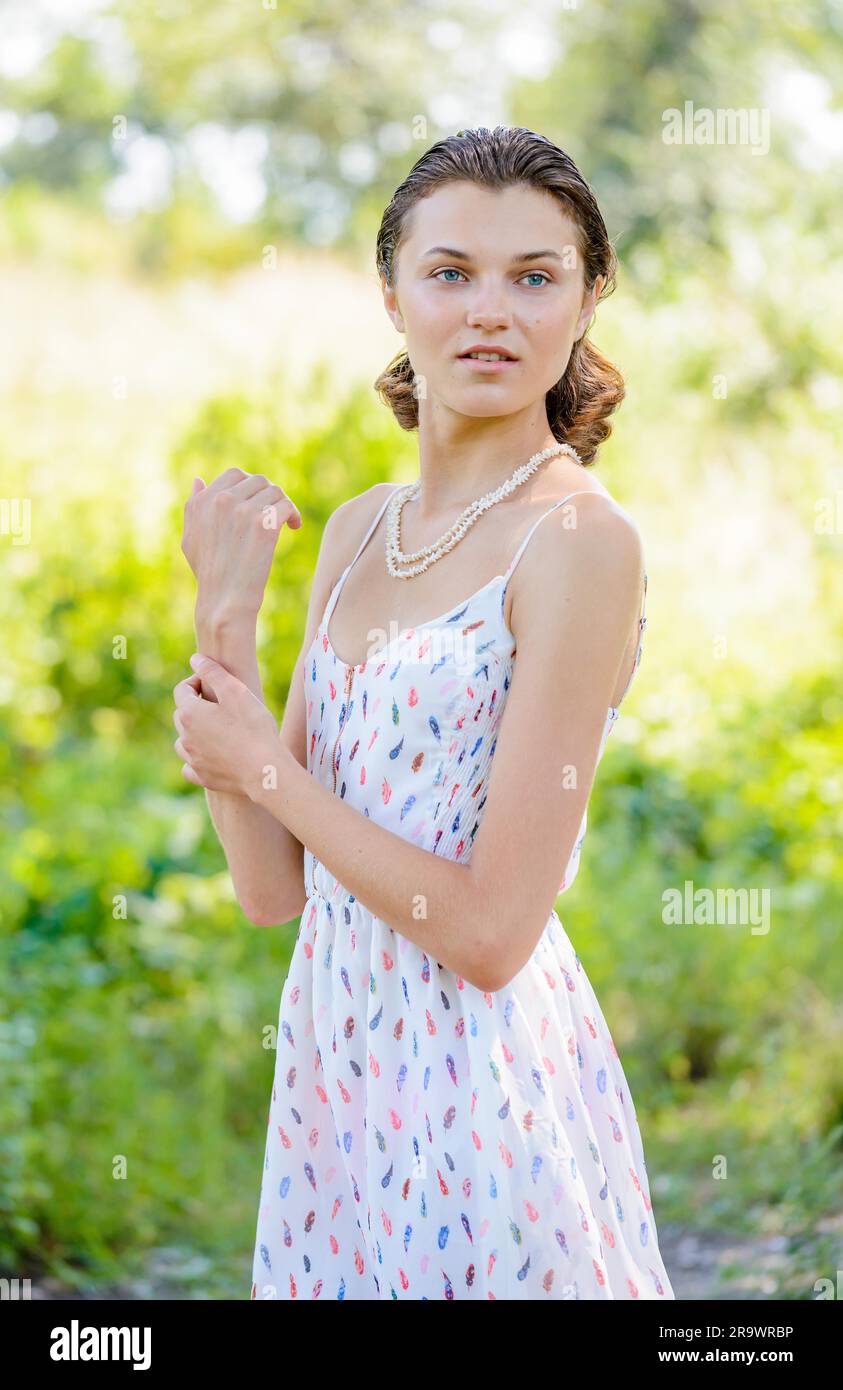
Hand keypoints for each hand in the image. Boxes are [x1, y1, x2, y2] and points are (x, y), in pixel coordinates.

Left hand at [173, 654, 280, 798]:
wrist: (265, 770)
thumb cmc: (253, 727)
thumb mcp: (235, 691)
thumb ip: (212, 672)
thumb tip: (195, 659)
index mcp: (189, 713)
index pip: (182, 689)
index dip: (197, 681)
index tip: (215, 683)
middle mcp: (185, 737)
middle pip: (182, 714)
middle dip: (196, 706)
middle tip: (222, 704)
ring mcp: (192, 759)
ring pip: (184, 740)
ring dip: (195, 732)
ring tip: (218, 729)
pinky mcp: (201, 777)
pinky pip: (190, 766)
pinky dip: (196, 758)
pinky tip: (210, 756)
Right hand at [181, 468, 301, 618]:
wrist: (224, 600)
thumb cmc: (209, 574)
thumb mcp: (191, 538)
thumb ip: (194, 505)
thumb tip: (198, 480)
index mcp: (202, 501)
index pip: (234, 475)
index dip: (251, 486)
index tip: (259, 503)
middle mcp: (221, 500)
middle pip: (258, 481)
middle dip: (269, 495)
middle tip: (275, 513)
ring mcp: (243, 510)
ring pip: (275, 492)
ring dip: (283, 505)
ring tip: (286, 522)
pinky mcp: (264, 523)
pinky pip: (286, 505)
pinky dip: (293, 514)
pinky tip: (294, 527)